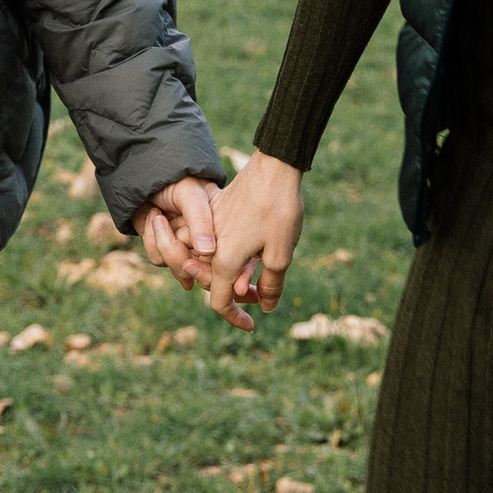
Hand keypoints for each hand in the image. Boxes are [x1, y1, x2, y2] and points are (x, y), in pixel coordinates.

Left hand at [134, 177, 220, 288]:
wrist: (148, 175)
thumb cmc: (178, 179)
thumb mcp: (192, 194)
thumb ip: (200, 219)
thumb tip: (207, 251)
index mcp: (227, 232)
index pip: (233, 264)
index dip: (223, 271)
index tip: (200, 256)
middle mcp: (211, 246)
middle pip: (205, 276)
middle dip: (179, 255)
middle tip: (164, 223)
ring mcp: (189, 251)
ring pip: (179, 271)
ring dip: (163, 242)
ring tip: (158, 215)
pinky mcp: (168, 253)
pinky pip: (159, 260)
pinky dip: (151, 239)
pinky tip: (154, 216)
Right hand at [204, 149, 304, 330]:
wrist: (274, 167)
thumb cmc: (279, 211)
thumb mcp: (281, 255)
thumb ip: (271, 285)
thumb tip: (266, 307)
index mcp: (224, 260)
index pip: (219, 302)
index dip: (234, 318)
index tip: (252, 325)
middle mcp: (211, 245)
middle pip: (213, 283)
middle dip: (236, 295)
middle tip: (263, 293)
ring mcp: (212, 227)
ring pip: (212, 262)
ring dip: (232, 274)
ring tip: (259, 272)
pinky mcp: (218, 212)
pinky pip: (215, 241)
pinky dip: (229, 253)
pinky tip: (251, 251)